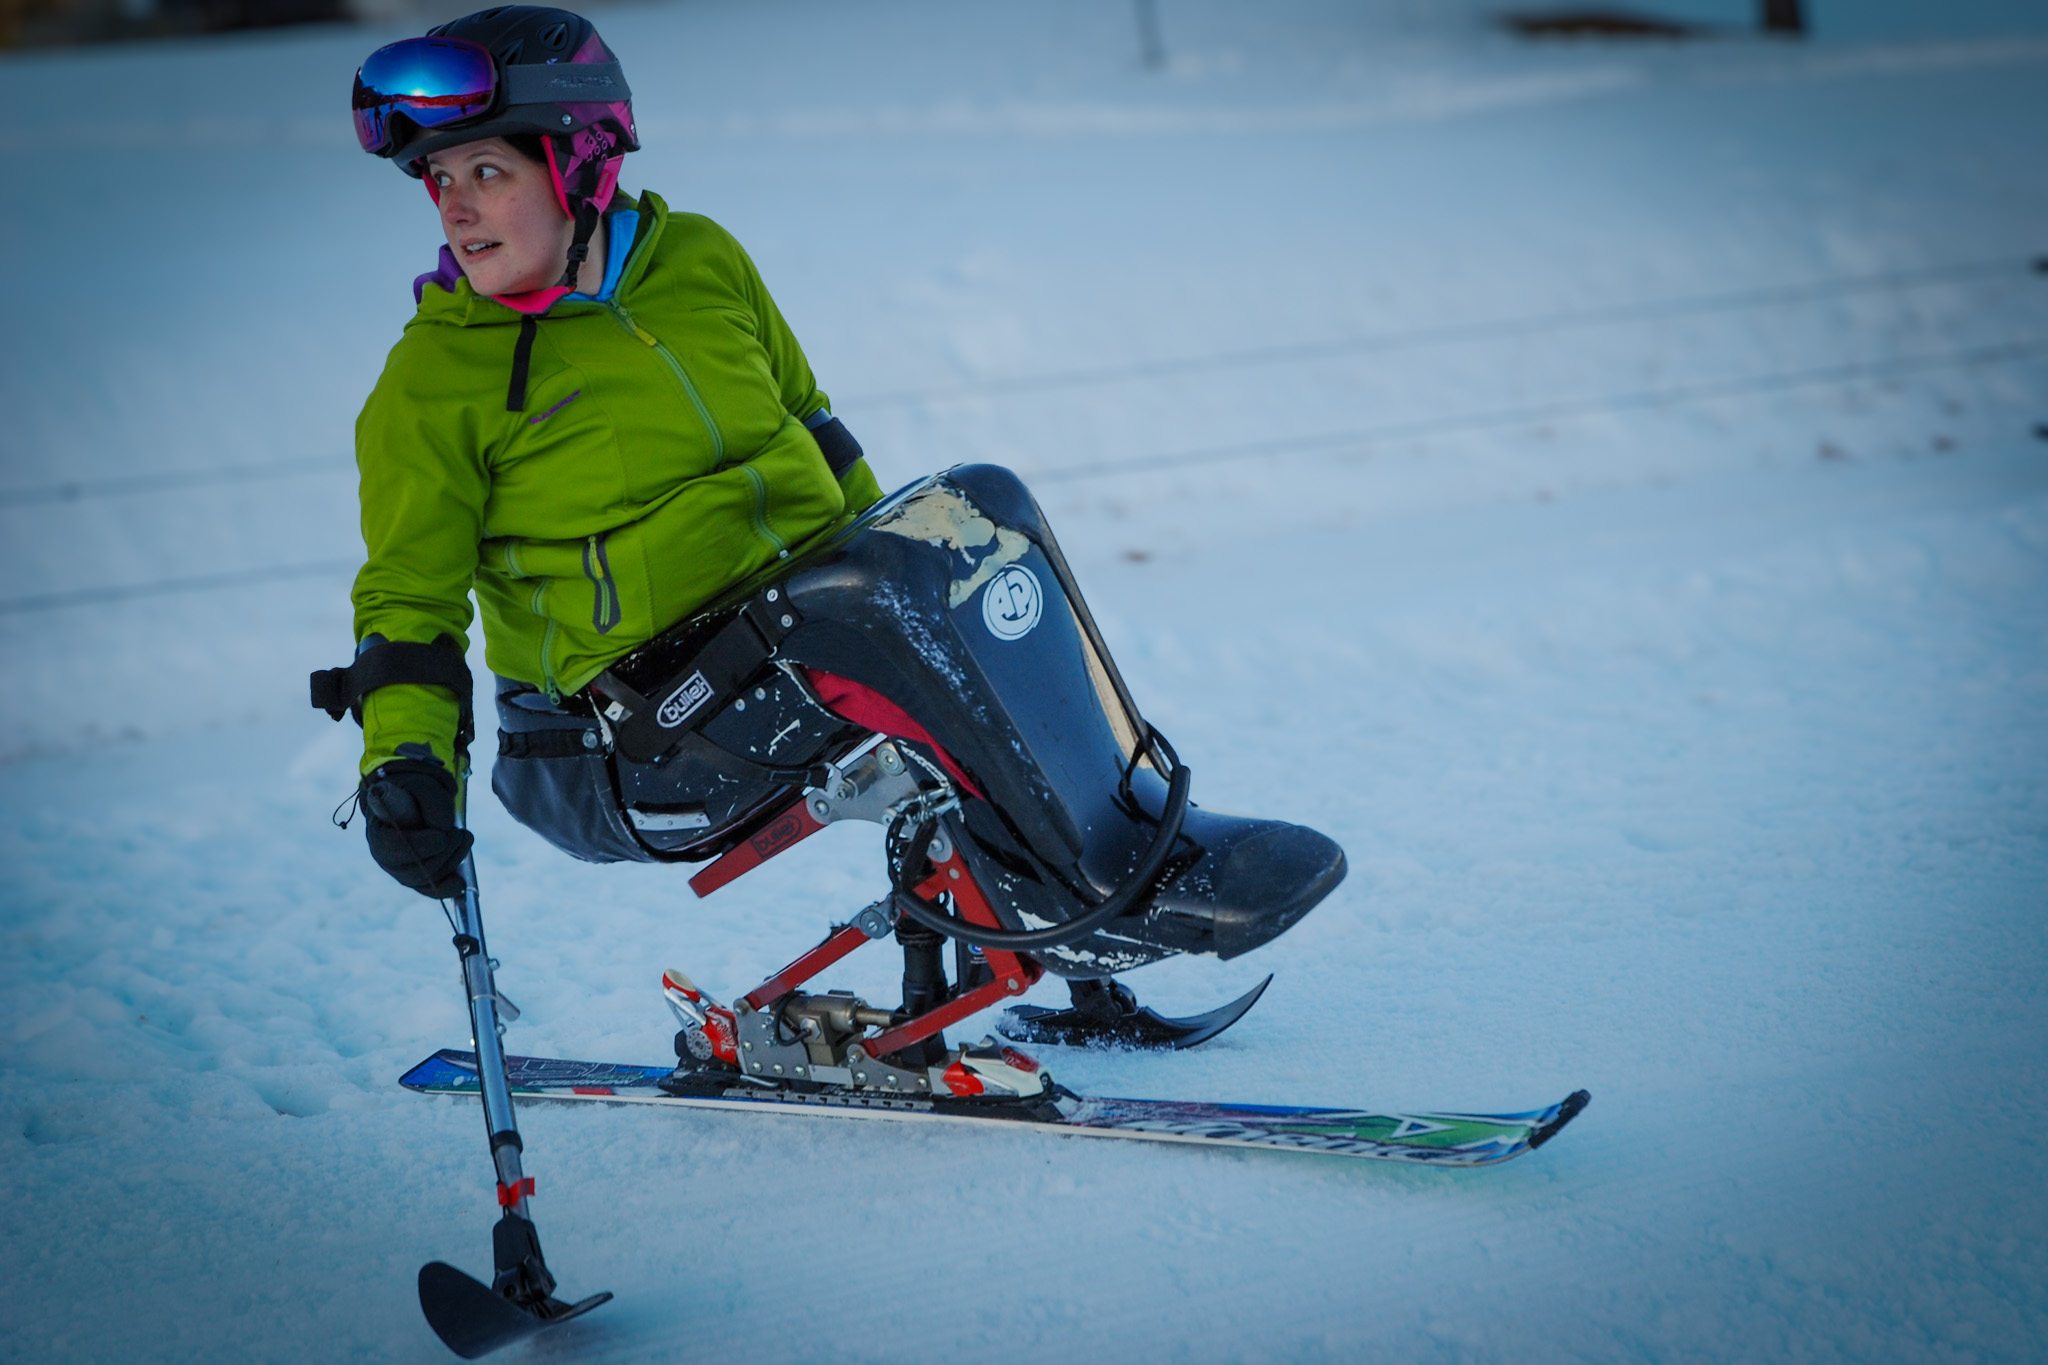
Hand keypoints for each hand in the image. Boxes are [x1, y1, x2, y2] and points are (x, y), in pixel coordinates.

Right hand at [361, 760, 473, 897]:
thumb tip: (442, 827)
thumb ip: (431, 802)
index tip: (442, 835)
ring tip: (464, 837)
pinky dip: (447, 888)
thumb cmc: (415, 791)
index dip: (421, 845)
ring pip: (427, 879)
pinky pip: (430, 890)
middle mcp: (384, 855)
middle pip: (415, 869)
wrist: (413, 798)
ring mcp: (400, 869)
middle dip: (445, 851)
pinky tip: (460, 882)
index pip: (394, 847)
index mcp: (379, 831)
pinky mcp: (417, 876)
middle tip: (459, 832)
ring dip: (453, 859)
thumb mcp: (422, 784)